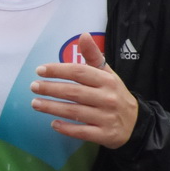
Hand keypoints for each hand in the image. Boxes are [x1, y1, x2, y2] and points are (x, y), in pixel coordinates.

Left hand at [31, 34, 138, 148]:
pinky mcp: (104, 135)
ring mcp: (106, 117)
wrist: (136, 122)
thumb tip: (83, 35)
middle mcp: (107, 98)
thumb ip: (93, 56)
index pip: (79, 72)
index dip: (58, 70)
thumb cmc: (114, 94)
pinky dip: (66, 128)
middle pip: (74, 92)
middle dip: (51, 89)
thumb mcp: (107, 74)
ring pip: (74, 112)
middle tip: (33, 86)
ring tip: (35, 103)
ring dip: (52, 108)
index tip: (40, 70)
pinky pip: (81, 132)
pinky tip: (53, 124)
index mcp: (106, 80)